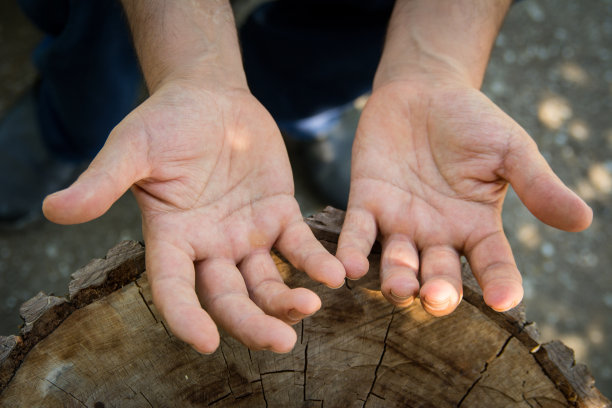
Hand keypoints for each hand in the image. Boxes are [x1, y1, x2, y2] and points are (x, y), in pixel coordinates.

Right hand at [43, 82, 344, 352]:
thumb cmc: (165, 121)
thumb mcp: (131, 147)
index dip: (184, 316)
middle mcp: (209, 246)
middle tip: (280, 343)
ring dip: (287, 300)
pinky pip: (299, 246)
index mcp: (170, 237)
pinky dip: (315, 261)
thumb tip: (52, 209)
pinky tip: (334, 274)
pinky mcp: (278, 215)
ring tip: (310, 307)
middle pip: (228, 297)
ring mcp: (246, 234)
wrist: (210, 97)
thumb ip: (101, 181)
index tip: (205, 343)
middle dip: (251, 322)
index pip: (172, 287)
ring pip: (266, 281)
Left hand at [337, 80, 591, 315]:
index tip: (503, 301)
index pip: (492, 264)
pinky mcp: (366, 203)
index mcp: (476, 226)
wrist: (423, 89)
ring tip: (400, 289)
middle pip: (439, 274)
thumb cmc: (471, 120)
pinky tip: (348, 268)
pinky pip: (357, 234)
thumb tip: (583, 220)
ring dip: (397, 278)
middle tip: (437, 298)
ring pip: (397, 262)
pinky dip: (352, 252)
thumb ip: (537, 184)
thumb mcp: (510, 149)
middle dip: (438, 290)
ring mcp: (399, 222)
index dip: (500, 283)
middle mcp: (437, 234)